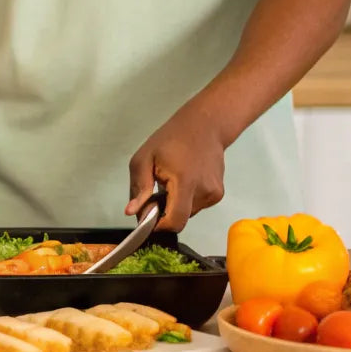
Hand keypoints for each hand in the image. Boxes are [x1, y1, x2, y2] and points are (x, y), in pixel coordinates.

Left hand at [127, 104, 229, 232]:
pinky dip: (186, 200)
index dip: (159, 225)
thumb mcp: (144, 158)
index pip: (175, 221)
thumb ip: (139, 188)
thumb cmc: (171, 139)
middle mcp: (204, 192)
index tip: (148, 216)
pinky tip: (184, 180)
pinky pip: (196, 206)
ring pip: (187, 214)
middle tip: (156, 191)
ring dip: (175, 205)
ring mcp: (214, 194)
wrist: (205, 126)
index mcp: (185, 182)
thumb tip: (132, 213)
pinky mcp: (218, 194)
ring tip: (171, 182)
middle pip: (179, 219)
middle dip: (164, 213)